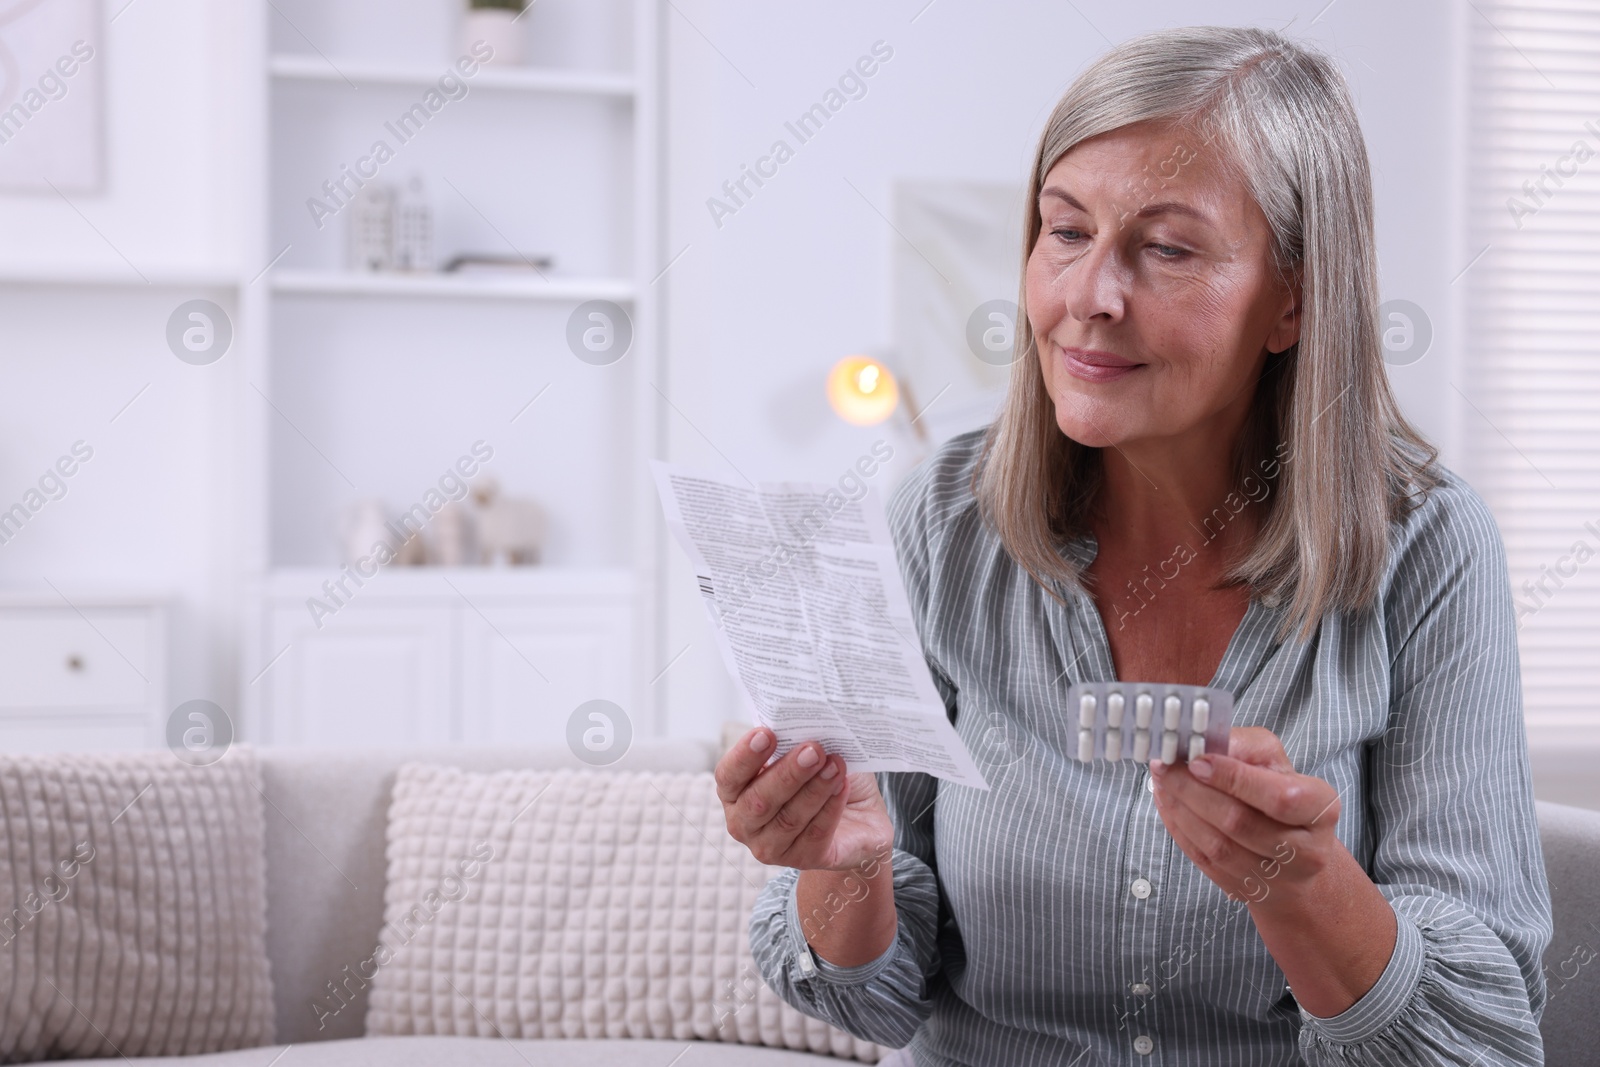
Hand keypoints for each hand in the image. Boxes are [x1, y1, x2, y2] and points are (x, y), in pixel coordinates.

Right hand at [715, 727, 892, 871]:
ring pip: (789, 818)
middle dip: (787, 773)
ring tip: (835, 764)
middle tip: (813, 749)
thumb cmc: (820, 776)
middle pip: (759, 801)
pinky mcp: (804, 860)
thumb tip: (801, 715)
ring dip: (814, 789)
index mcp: (735, 792)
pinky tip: (842, 785)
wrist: (857, 817)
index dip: (745, 756)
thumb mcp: (805, 753)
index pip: (728, 776)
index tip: (767, 733)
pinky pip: (815, 834)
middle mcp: (744, 824)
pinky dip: (830, 807)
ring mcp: (771, 847)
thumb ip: (795, 738)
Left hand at [1149, 726, 1340, 906]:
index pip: (1278, 797)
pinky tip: (1167, 804)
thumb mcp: (1274, 761)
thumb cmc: (1280, 793)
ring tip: (1162, 782)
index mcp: (1320, 809)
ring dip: (1181, 811)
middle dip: (1194, 791)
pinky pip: (1204, 861)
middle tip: (1165, 767)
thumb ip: (1245, 746)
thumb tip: (1206, 743)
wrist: (1293, 851)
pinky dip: (1179, 830)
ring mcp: (1275, 877)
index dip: (1234, 778)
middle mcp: (1305, 850)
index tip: (1196, 760)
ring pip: (1219, 847)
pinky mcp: (1245, 889)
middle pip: (1240, 823)